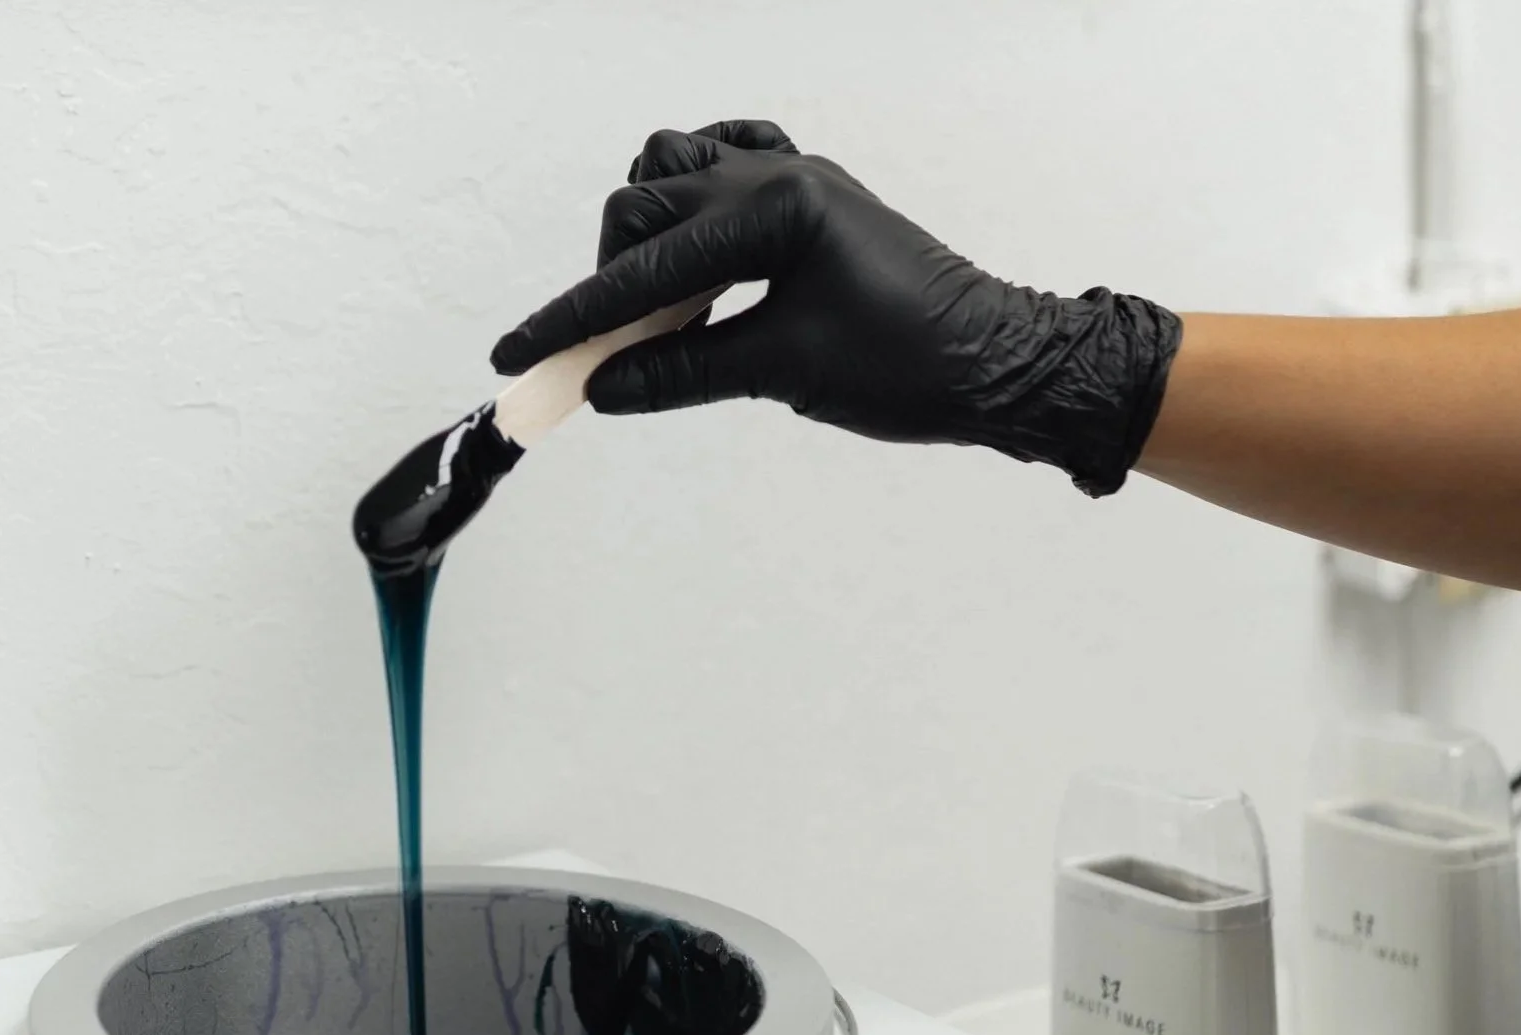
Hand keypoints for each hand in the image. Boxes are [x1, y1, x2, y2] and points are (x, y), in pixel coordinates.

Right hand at [491, 121, 1180, 496]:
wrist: (1001, 362)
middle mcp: (778, 174)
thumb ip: (682, 369)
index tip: (519, 357)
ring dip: (646, 236)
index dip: (574, 320)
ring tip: (655, 311)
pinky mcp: (810, 201)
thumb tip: (605, 383)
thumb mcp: (784, 373)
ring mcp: (794, 179)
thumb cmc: (911, 366)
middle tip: (610, 356)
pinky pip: (730, 165)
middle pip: (643, 204)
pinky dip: (694, 208)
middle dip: (609, 281)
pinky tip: (694, 260)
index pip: (645, 269)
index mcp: (774, 209)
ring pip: (677, 170)